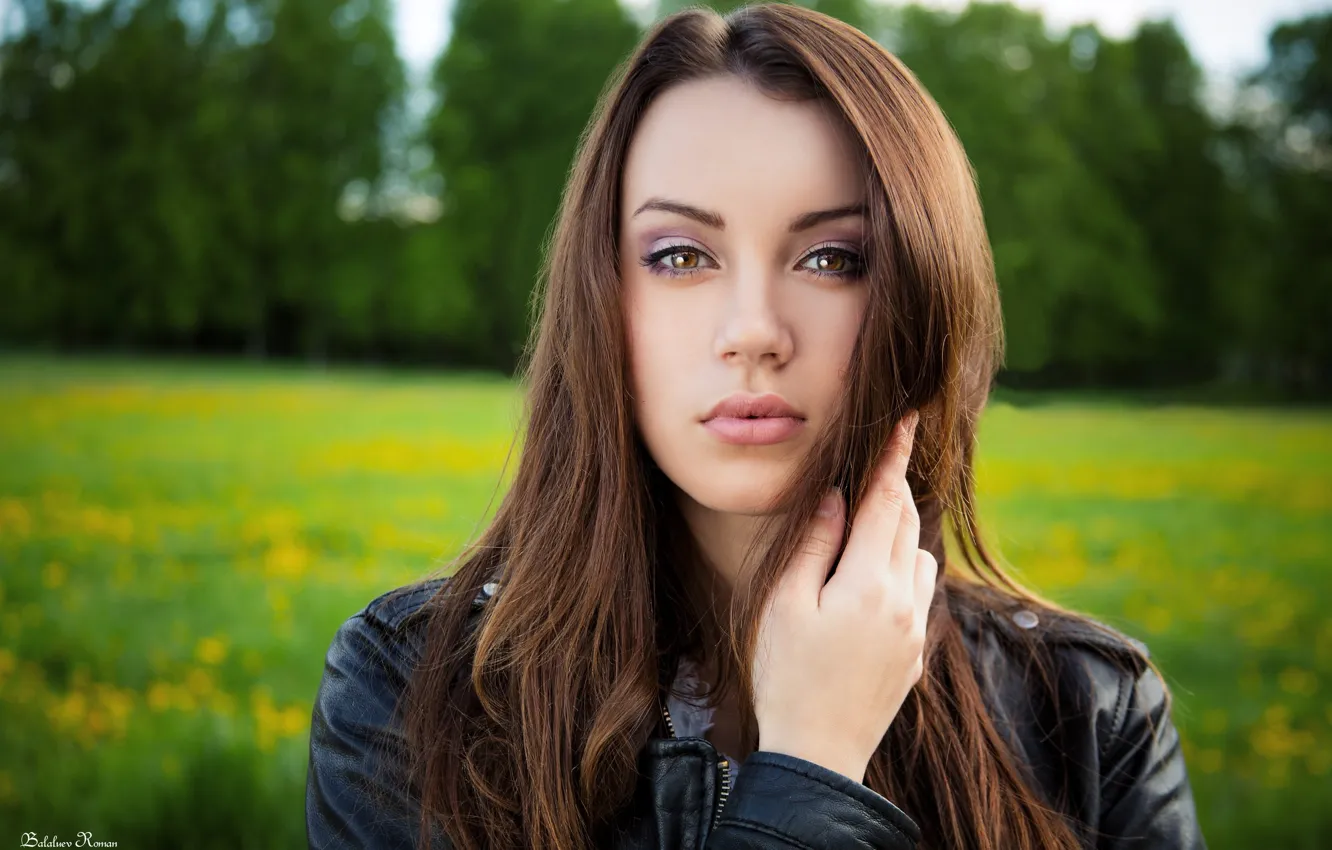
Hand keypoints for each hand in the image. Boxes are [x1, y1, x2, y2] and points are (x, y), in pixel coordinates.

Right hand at [752, 410, 936, 782]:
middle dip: (897, 486)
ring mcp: (914, 630)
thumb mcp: (785, 603)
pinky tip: (878, 574)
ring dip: (903, 528)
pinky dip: (906, 566)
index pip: (886, 501)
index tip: (906, 418)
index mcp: (868, 582)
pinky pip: (920, 591)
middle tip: (887, 454)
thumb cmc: (786, 676)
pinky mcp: (916, 654)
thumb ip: (814, 544)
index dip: (893, 456)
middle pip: (909, 523)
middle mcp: (903, 601)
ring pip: (921, 557)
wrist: (818, 755)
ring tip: (875, 517)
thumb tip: (837, 498)